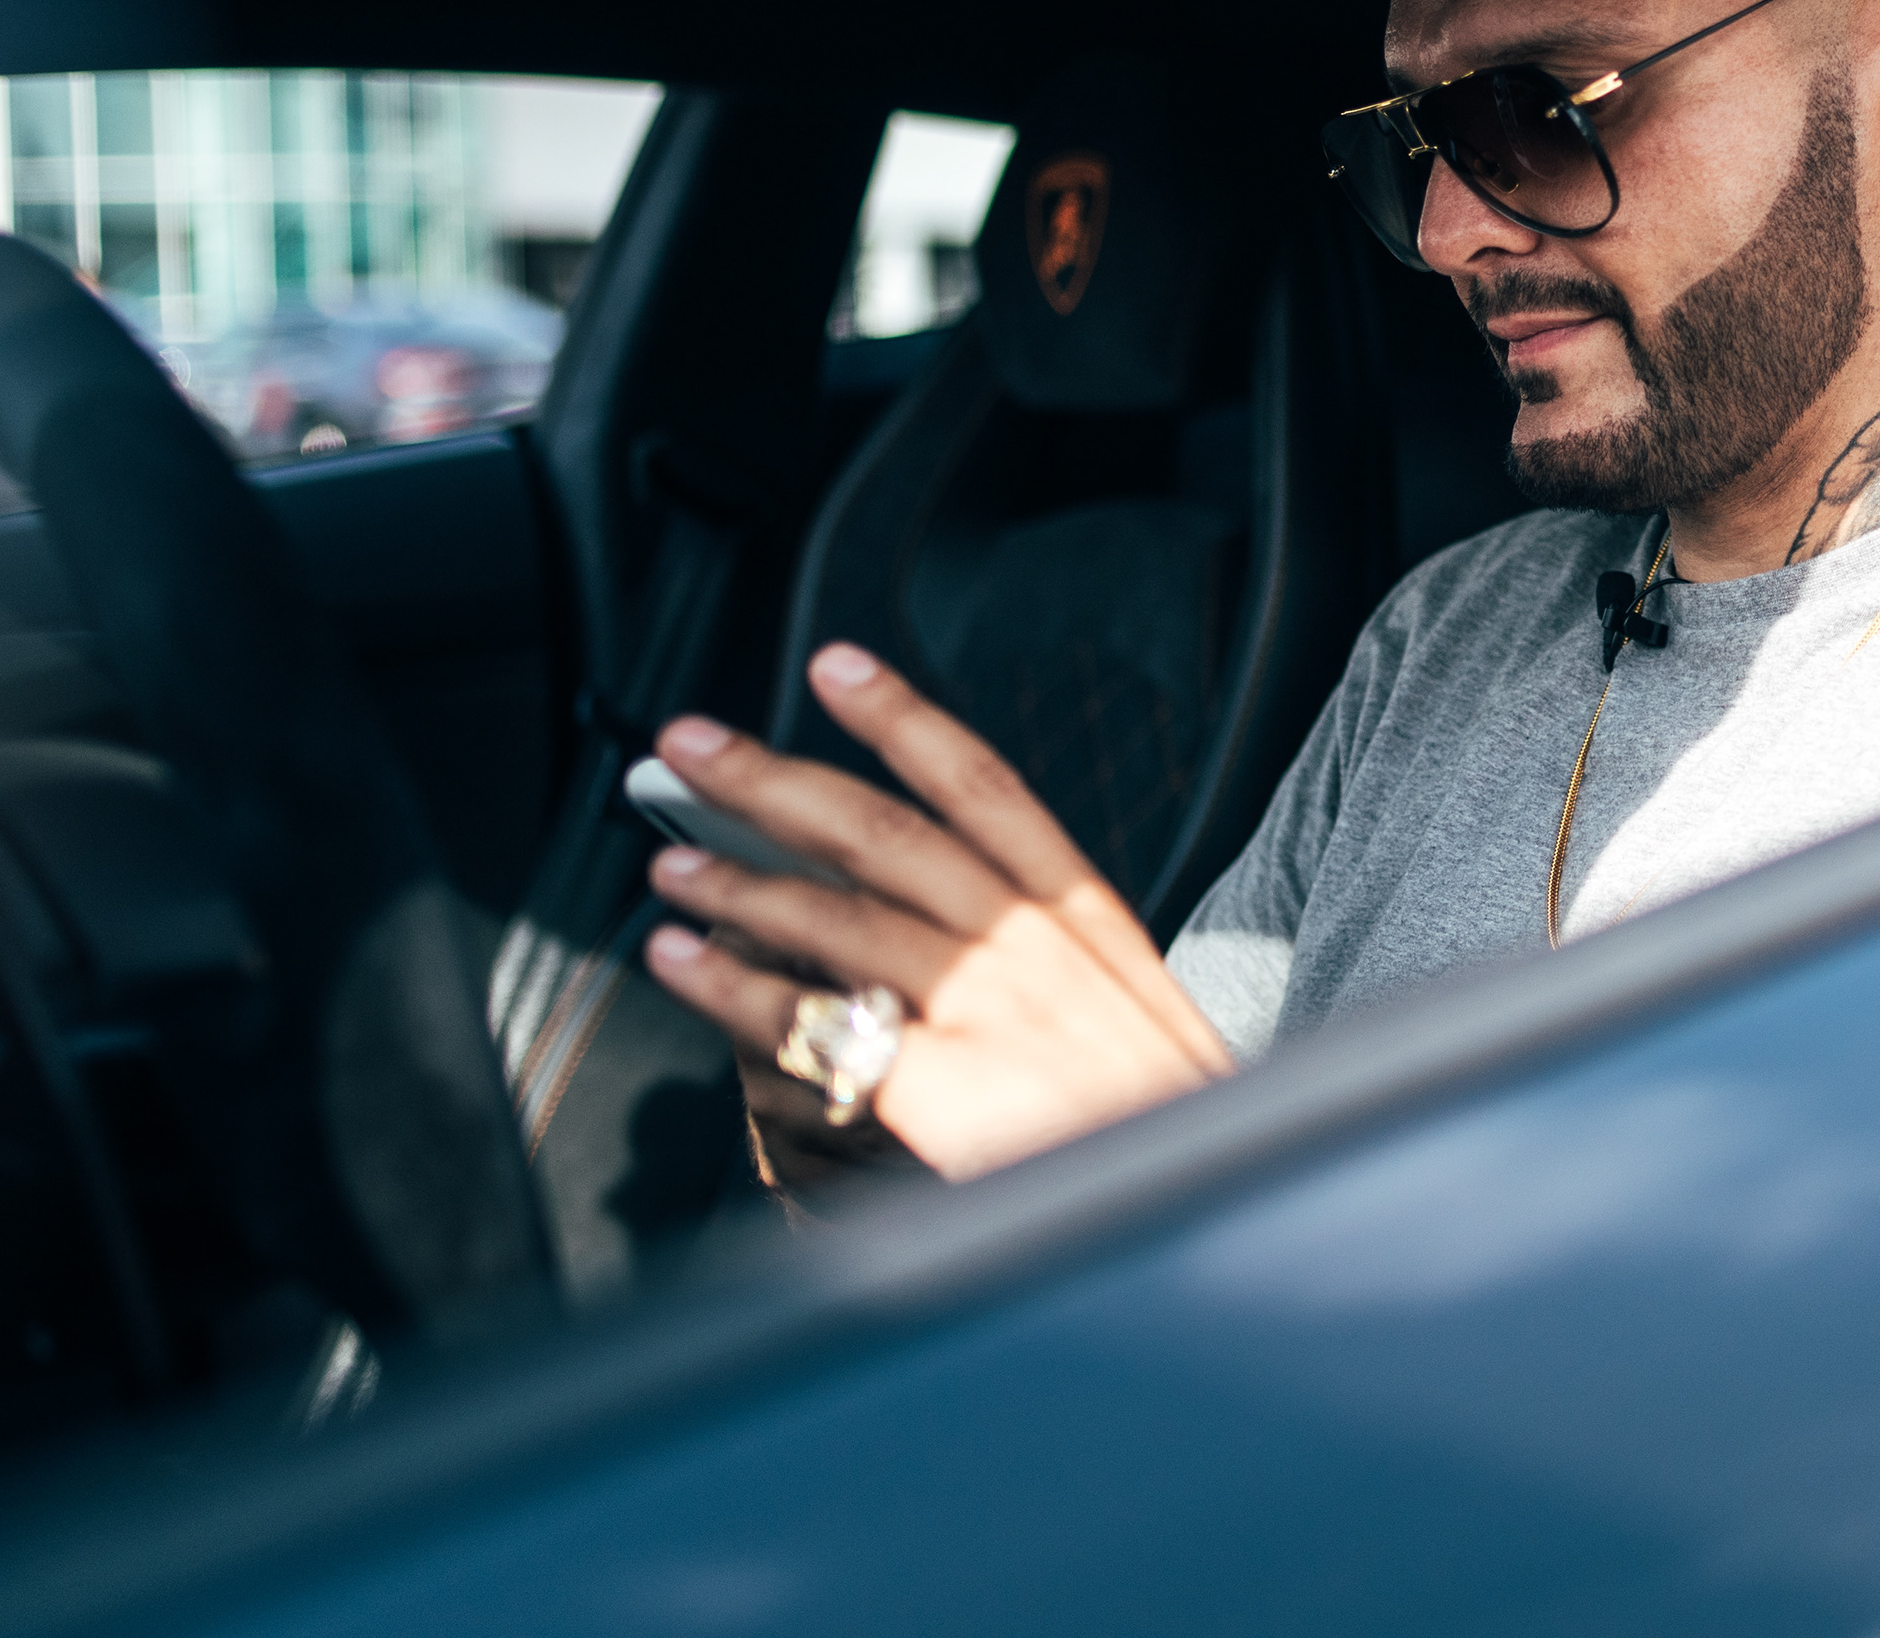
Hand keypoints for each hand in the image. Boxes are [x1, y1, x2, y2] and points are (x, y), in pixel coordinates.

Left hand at [640, 642, 1239, 1182]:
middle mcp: (1033, 942)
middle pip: (883, 830)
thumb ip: (1049, 967)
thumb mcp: (1134, 1017)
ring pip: (833, 913)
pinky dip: (730, 984)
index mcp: (1087, 916)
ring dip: (735, 881)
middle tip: (693, 744)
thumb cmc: (1166, 1129)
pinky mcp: (940, 1081)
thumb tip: (942, 929)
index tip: (837, 667)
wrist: (1208, 1211)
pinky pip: (806, 1018)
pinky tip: (679, 963)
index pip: (984, 785)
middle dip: (774, 778)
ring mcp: (987, 1005)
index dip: (902, 718)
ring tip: (672, 863)